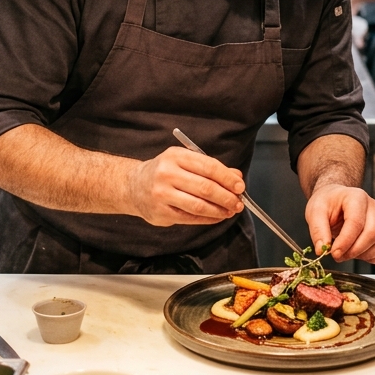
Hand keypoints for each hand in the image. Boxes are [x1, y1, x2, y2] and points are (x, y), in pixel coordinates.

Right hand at [127, 147, 244, 226]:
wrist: (134, 186)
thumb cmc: (164, 172)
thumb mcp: (184, 161)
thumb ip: (210, 168)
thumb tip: (236, 177)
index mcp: (176, 156)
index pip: (208, 166)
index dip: (227, 178)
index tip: (240, 186)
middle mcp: (167, 173)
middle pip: (205, 187)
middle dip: (226, 197)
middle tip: (238, 202)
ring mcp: (162, 194)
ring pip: (198, 205)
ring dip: (219, 210)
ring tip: (230, 211)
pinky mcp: (161, 212)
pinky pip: (190, 217)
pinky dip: (208, 218)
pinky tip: (217, 217)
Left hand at [304, 184, 374, 263]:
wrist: (335, 199)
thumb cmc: (327, 203)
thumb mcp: (315, 212)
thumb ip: (318, 230)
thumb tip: (322, 249)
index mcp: (356, 197)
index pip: (356, 223)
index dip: (345, 242)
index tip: (334, 253)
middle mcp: (373, 206)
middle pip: (372, 234)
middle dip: (354, 251)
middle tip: (338, 255)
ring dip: (365, 255)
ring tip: (348, 253)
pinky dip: (374, 257)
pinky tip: (359, 254)